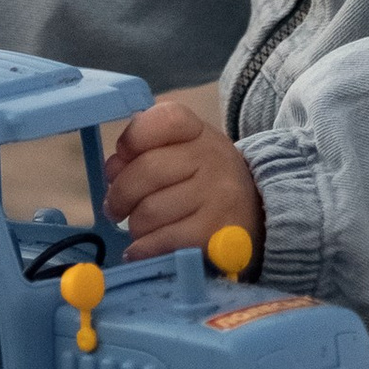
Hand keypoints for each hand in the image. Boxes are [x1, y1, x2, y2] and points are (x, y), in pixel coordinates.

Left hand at [104, 96, 263, 264]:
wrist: (255, 216)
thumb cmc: (205, 181)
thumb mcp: (184, 152)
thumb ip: (145, 151)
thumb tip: (113, 169)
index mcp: (200, 132)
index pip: (164, 119)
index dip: (133, 137)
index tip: (124, 157)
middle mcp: (213, 159)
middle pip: (145, 170)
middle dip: (120, 194)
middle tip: (116, 208)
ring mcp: (217, 197)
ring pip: (148, 212)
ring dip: (134, 226)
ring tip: (141, 228)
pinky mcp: (214, 234)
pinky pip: (160, 241)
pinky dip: (143, 249)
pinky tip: (143, 249)